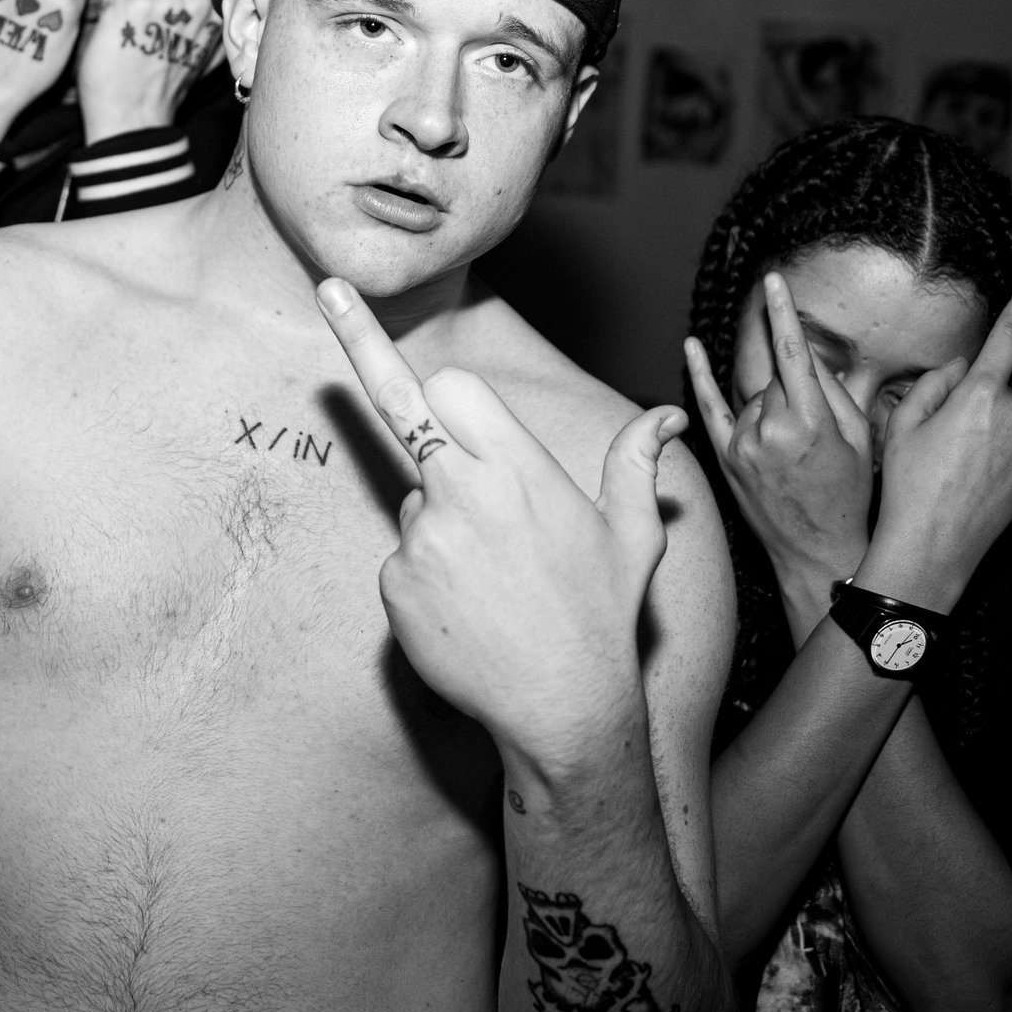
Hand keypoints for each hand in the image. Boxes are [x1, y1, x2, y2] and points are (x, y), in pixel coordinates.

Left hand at [318, 277, 685, 767]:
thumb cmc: (603, 615)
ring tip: (496, 580)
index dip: (445, 388)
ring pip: (414, 501)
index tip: (345, 301)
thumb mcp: (633, 534)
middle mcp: (463, 493)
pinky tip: (470, 611)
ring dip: (444, 524)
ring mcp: (421, 541)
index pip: (451, 387)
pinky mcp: (394, 586)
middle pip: (413, 412)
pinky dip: (427, 579)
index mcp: (521, 468)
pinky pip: (401, 560)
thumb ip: (637, 463)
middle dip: (418, 412)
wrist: (564, 709)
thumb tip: (667, 414)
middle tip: (389, 374)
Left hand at [684, 270, 874, 607]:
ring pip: (756, 400)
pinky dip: (700, 377)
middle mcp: (770, 431)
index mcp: (810, 424)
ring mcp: (743, 446)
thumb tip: (810, 357)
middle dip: (797, 394)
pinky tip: (692, 346)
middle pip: (778, 382)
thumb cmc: (849, 497)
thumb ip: (835, 393)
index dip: (783, 314)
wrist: (818, 553)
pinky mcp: (727, 459)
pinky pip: (709, 409)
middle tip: (816, 435)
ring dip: (774, 409)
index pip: (793, 355)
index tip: (774, 280)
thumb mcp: (859, 441)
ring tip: (796, 453)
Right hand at [859, 273, 1011, 609]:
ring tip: (955, 460)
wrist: (932, 549)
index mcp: (982, 396)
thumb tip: (961, 366)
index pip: (1008, 338)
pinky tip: (971, 475)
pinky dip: (1002, 448)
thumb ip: (934, 383)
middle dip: (978, 396)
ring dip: (992, 422)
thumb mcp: (902, 425)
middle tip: (940, 435)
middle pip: (1002, 385)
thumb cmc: (908, 486)